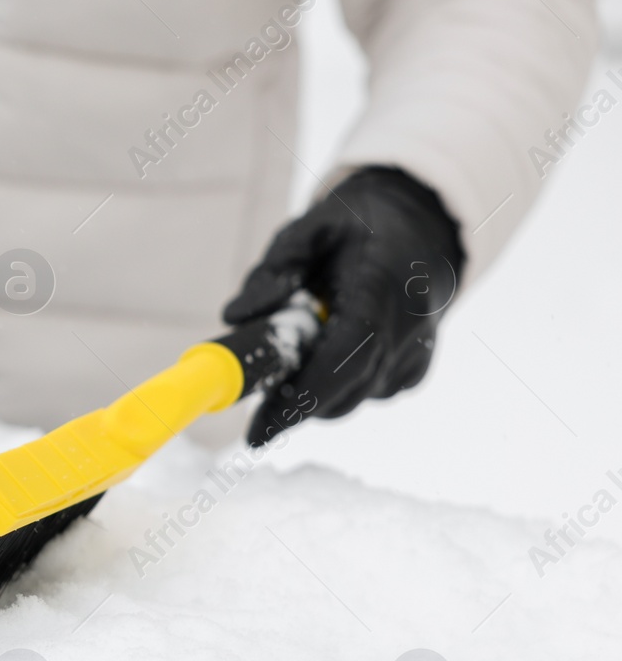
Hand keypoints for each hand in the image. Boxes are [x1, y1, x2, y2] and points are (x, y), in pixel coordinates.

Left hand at [222, 165, 463, 445]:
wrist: (423, 229)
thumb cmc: (357, 228)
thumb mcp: (310, 228)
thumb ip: (273, 268)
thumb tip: (237, 317)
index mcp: (383, 288)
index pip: (345, 358)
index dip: (301, 399)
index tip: (256, 432)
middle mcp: (409, 329)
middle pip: (344, 393)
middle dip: (293, 401)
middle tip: (259, 381)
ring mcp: (416, 355)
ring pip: (350, 399)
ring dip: (313, 388)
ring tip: (303, 344)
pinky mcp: (414, 372)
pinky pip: (363, 393)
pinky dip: (335, 383)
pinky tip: (331, 345)